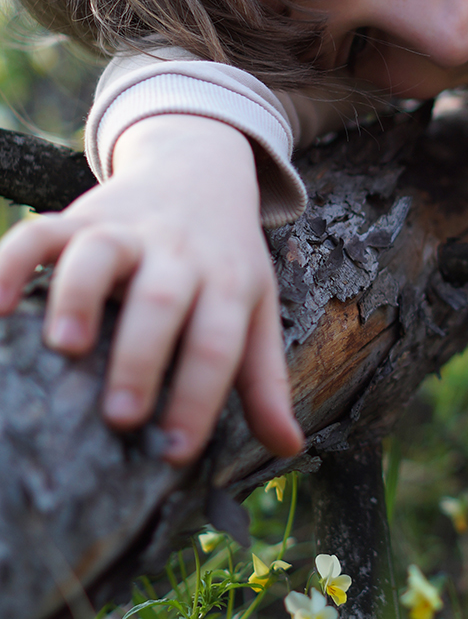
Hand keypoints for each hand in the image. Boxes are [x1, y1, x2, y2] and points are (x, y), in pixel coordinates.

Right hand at [0, 115, 303, 465]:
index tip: (175, 452)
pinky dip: (10, 261)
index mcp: (226, 284)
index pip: (219, 343)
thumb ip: (265, 379)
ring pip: (100, 253)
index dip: (199, 397)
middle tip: (120, 416)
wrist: (199, 166)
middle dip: (141, 357)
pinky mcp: (79, 216)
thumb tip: (288, 446)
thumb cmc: (225, 258)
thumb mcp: (256, 308)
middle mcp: (177, 255)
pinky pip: (39, 231)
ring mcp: (126, 231)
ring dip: (80, 296)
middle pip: (162, 299)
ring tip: (64, 347)